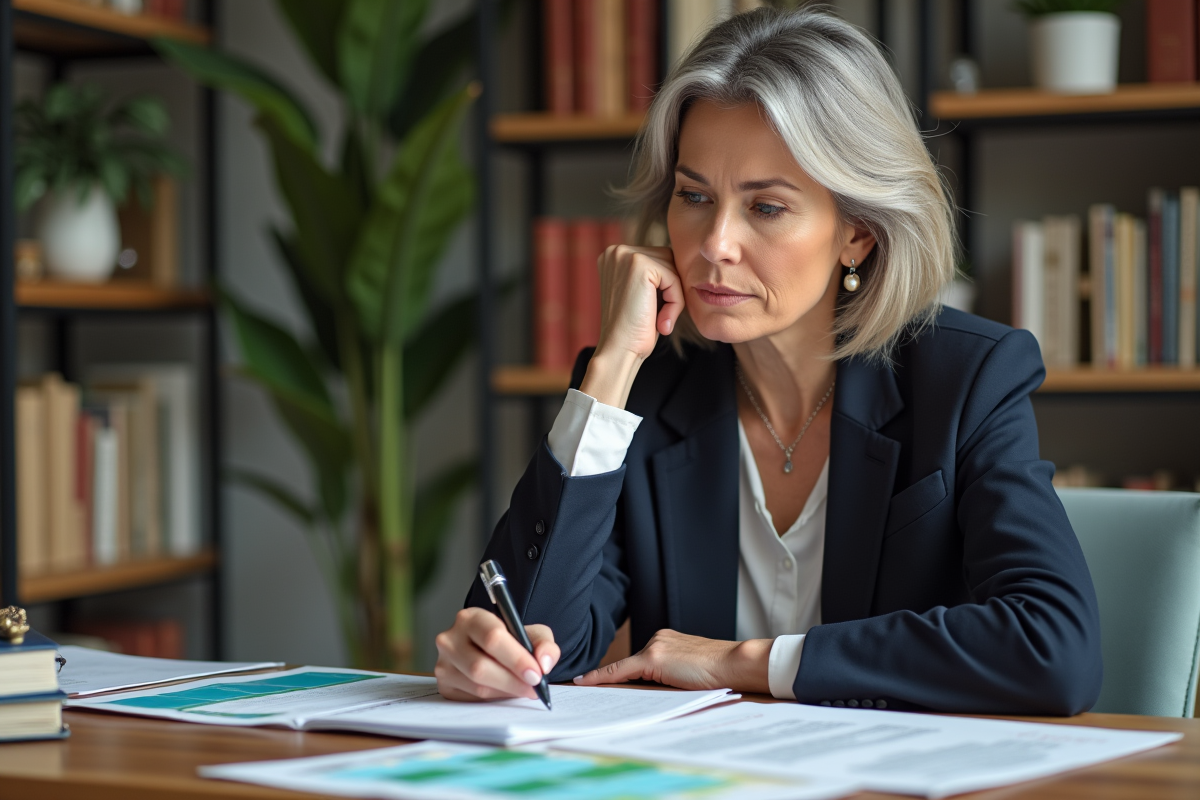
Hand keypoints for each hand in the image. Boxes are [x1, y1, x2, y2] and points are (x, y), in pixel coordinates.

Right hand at [434, 607, 559, 701]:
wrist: (493, 652)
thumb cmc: (512, 641)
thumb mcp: (533, 634)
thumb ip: (544, 644)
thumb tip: (544, 662)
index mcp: (471, 618)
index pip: (492, 638)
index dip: (516, 658)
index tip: (536, 673)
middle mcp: (450, 639)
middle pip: (480, 666)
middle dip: (513, 680)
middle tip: (534, 687)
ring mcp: (443, 664)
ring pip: (477, 685)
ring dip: (506, 691)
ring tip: (525, 690)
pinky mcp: (444, 685)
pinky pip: (472, 698)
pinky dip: (495, 698)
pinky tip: (507, 692)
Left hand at [571, 629, 771, 693]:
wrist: (733, 664)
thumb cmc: (719, 673)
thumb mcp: (691, 671)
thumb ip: (671, 673)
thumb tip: (651, 688)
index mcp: (668, 640)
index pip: (638, 659)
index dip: (617, 670)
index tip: (596, 676)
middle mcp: (658, 638)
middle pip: (630, 665)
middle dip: (614, 680)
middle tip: (592, 690)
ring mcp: (655, 646)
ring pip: (625, 668)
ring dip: (610, 681)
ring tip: (591, 690)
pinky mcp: (652, 658)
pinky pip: (620, 670)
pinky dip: (602, 677)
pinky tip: (586, 682)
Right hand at [579, 245, 684, 407]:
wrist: (619, 351)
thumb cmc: (633, 329)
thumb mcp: (640, 294)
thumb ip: (653, 274)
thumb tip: (678, 260)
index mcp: (614, 255)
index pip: (658, 258)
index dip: (665, 286)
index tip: (655, 312)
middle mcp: (616, 251)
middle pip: (667, 258)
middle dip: (670, 288)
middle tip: (660, 319)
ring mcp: (625, 256)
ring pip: (672, 267)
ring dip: (674, 296)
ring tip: (660, 321)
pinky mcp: (639, 265)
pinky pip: (674, 278)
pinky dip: (675, 302)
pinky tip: (661, 322)